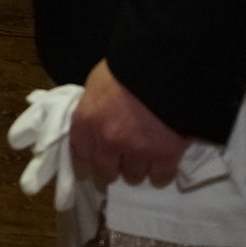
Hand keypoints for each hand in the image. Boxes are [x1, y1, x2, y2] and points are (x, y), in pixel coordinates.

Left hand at [70, 60, 189, 187]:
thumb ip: (94, 107)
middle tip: (122, 159)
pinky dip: (162, 172)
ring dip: (138, 168)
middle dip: (114, 166)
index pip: (80, 154)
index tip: (95, 161)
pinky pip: (160, 178)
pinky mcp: (165, 157)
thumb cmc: (126, 68)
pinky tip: (163, 163)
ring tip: (145, 157)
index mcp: (87, 121)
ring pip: (133, 176)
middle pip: (106, 171)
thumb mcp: (98, 82)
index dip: (89, 159)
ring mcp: (136, 152)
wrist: (164, 68)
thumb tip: (97, 119)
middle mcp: (107, 142)